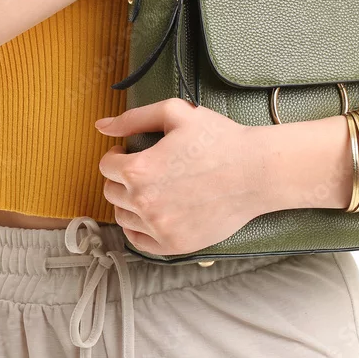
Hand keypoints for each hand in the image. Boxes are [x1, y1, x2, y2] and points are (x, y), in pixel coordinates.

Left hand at [95, 99, 269, 256]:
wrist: (256, 172)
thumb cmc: (219, 139)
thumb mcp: (176, 113)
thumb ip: (134, 118)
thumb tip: (102, 126)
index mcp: (139, 170)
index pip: (106, 166)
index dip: (117, 155)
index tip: (131, 153)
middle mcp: (144, 202)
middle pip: (112, 191)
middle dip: (122, 178)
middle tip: (145, 169)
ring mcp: (159, 227)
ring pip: (123, 217)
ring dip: (130, 202)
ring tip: (153, 189)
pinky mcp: (175, 244)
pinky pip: (139, 242)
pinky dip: (140, 229)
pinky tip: (155, 213)